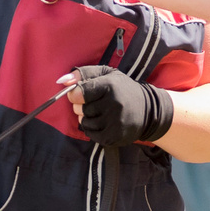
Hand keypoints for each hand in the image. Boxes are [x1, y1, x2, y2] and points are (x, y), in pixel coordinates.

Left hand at [59, 64, 173, 145]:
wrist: (148, 110)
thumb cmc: (122, 90)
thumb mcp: (106, 74)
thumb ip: (83, 74)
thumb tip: (62, 81)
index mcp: (110, 86)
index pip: (79, 92)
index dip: (75, 95)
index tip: (80, 95)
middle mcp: (113, 104)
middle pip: (80, 109)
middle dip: (81, 107)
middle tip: (94, 104)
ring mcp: (114, 122)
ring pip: (84, 122)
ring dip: (87, 118)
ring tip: (100, 113)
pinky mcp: (114, 136)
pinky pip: (90, 134)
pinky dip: (92, 129)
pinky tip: (102, 123)